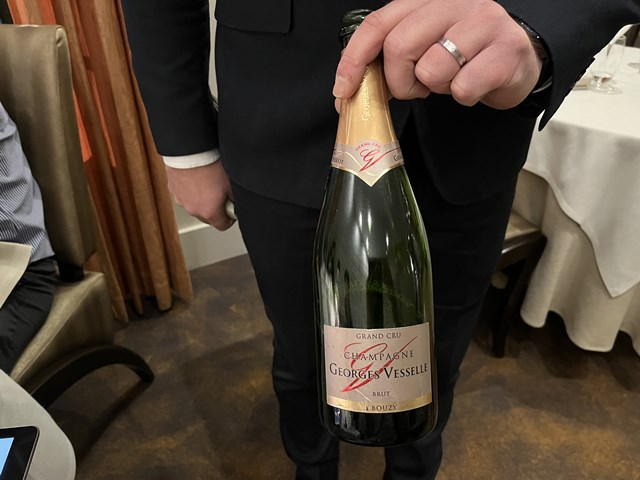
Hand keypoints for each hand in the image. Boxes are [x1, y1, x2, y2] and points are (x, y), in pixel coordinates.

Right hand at [166, 162, 234, 230]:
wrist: (189, 151)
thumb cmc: (209, 165)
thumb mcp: (230, 183)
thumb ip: (233, 198)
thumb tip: (234, 203)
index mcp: (209, 212)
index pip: (222, 226)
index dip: (229, 218)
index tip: (231, 211)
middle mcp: (193, 210)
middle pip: (207, 217)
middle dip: (214, 209)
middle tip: (220, 195)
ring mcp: (181, 200)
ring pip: (194, 206)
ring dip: (201, 200)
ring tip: (207, 184)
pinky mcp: (173, 189)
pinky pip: (184, 195)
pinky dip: (190, 191)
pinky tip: (196, 179)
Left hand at [333, 0, 542, 109]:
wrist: (519, 59)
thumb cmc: (465, 55)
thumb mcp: (424, 47)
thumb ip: (390, 58)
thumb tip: (349, 92)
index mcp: (425, 2)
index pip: (378, 24)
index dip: (354, 59)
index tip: (343, 90)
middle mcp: (453, 4)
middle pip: (399, 47)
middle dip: (400, 81)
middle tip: (415, 89)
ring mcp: (482, 24)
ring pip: (431, 69)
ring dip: (434, 88)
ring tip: (449, 81)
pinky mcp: (504, 52)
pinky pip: (463, 88)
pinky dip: (462, 97)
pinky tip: (472, 87)